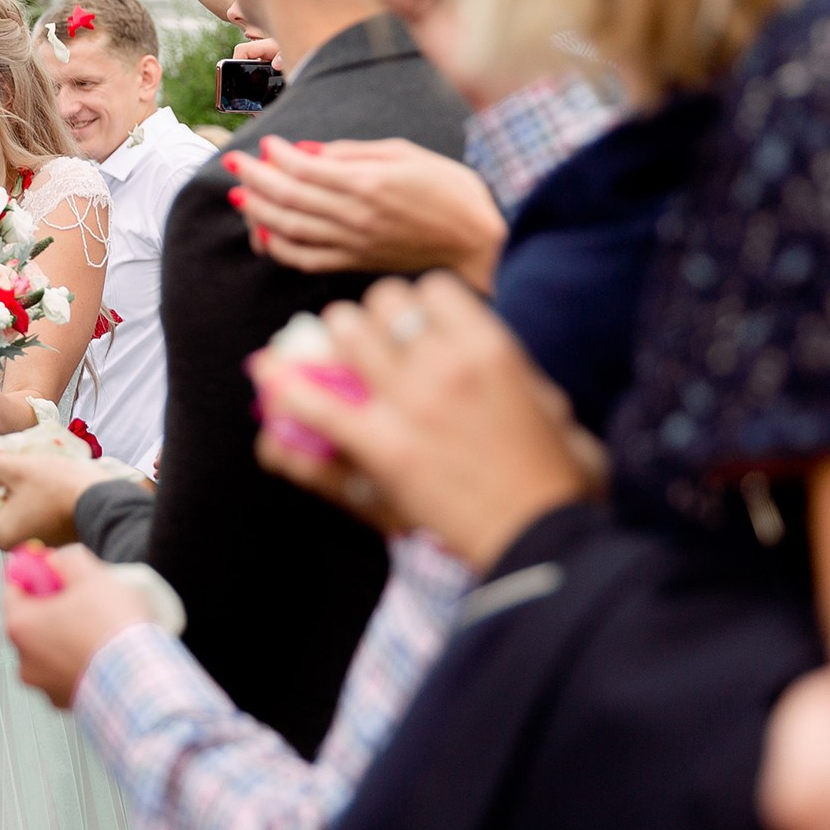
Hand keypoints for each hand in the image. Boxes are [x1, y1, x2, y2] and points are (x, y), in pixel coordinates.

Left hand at [0, 449, 112, 549]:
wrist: (104, 502)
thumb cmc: (60, 488)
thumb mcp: (17, 469)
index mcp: (1, 534)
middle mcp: (16, 546)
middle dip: (2, 487)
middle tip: (16, 469)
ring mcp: (36, 544)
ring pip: (16, 513)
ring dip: (20, 494)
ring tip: (35, 475)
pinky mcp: (54, 540)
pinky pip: (35, 519)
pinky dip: (37, 503)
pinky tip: (49, 488)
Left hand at [0, 545, 153, 709]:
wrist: (139, 680)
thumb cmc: (112, 629)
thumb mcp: (91, 575)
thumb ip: (68, 559)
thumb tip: (60, 559)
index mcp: (20, 625)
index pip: (14, 588)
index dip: (36, 573)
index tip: (54, 568)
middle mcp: (24, 659)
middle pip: (33, 620)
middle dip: (55, 606)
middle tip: (83, 595)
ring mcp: (45, 685)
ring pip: (52, 649)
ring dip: (69, 635)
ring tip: (100, 626)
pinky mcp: (67, 702)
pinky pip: (69, 672)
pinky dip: (82, 661)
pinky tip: (104, 651)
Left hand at [225, 137, 505, 290]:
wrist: (477, 245)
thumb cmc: (450, 191)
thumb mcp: (407, 154)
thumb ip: (354, 152)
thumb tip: (308, 152)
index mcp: (369, 183)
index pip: (304, 168)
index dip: (276, 155)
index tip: (264, 144)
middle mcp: (355, 215)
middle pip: (288, 197)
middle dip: (254, 178)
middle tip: (233, 163)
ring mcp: (353, 244)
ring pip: (289, 229)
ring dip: (257, 212)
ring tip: (238, 196)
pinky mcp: (355, 264)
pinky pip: (306, 260)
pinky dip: (280, 248)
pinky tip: (265, 235)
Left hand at [248, 272, 596, 568]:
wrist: (544, 540)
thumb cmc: (558, 478)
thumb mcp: (550, 405)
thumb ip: (510, 370)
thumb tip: (478, 352)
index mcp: (491, 349)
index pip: (433, 290)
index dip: (417, 301)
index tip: (412, 317)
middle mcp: (446, 364)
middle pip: (383, 304)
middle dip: (370, 314)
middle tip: (366, 335)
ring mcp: (410, 405)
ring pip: (345, 335)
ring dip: (332, 338)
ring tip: (327, 352)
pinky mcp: (381, 448)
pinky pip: (315, 404)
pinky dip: (287, 389)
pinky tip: (270, 379)